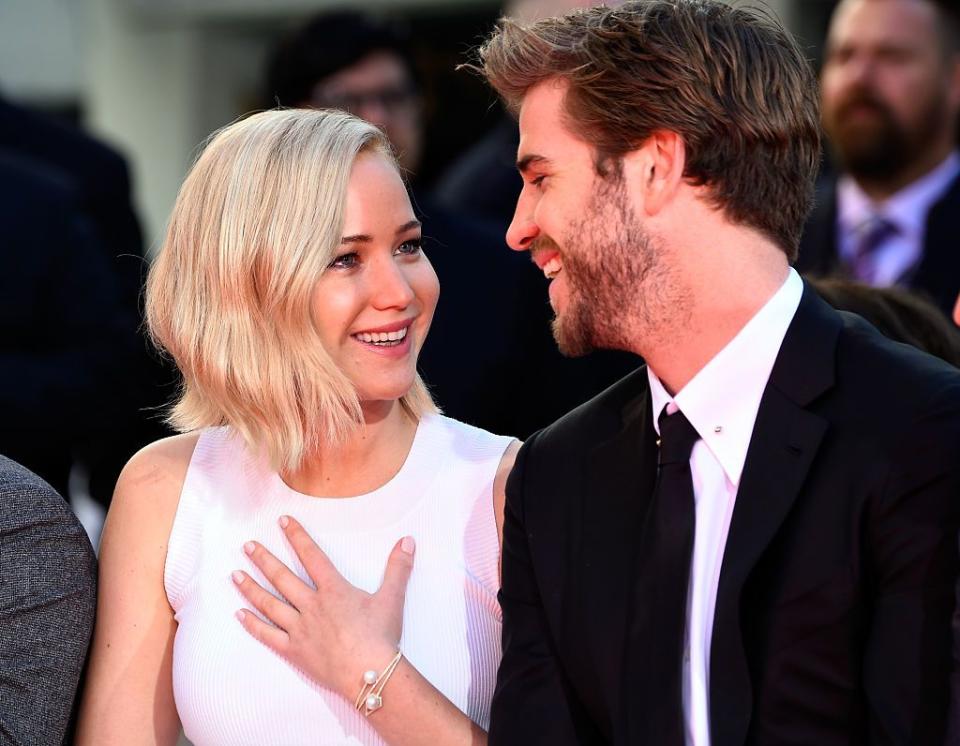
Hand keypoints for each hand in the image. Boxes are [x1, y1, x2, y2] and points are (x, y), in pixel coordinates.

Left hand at [232, 515, 415, 698]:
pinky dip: (252, 625)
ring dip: (251, 588)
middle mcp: (312, 605)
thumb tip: (408, 540)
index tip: (282, 521)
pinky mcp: (294, 651)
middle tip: (247, 546)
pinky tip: (240, 615)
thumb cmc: (381, 636)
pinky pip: (268, 635)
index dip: (297, 536)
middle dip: (263, 559)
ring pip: (269, 604)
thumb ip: (398, 567)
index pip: (311, 556)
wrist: (369, 673)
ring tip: (235, 574)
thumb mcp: (392, 598)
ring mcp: (300, 628)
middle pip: (282, 578)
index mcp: (334, 590)